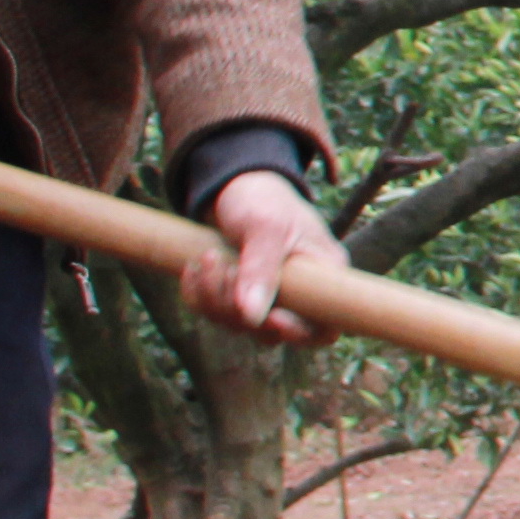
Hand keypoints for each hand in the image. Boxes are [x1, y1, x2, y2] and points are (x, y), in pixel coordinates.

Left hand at [186, 169, 341, 347]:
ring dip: (213, 299)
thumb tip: (252, 318)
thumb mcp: (265, 226)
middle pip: (273, 332)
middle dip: (236, 307)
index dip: (301, 333)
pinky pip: (216, 315)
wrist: (234, 186)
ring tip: (207, 258)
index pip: (326, 326)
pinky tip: (193, 269)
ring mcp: (269, 297)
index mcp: (323, 274)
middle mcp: (301, 293)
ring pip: (240, 326)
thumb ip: (261, 270)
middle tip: (221, 267)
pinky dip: (199, 296)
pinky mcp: (240, 297)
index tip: (272, 318)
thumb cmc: (262, 198)